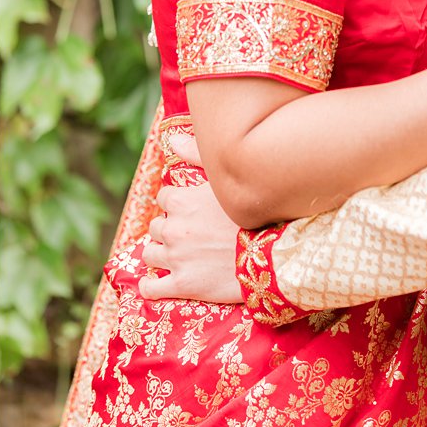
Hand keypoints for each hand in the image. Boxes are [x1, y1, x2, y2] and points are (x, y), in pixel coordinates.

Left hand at [138, 133, 244, 303]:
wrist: (277, 253)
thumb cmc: (259, 211)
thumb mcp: (231, 176)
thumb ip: (198, 155)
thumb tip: (171, 139)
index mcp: (182, 201)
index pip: (165, 198)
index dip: (177, 202)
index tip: (191, 208)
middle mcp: (173, 229)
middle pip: (156, 227)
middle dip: (169, 228)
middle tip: (190, 232)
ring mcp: (176, 259)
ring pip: (150, 254)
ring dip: (161, 253)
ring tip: (179, 255)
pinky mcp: (182, 285)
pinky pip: (152, 288)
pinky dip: (152, 285)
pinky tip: (159, 282)